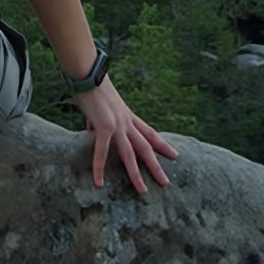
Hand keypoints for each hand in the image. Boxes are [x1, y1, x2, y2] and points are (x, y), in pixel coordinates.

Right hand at [71, 77, 179, 193]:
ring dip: (137, 174)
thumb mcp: (101, 107)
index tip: (175, 155)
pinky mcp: (104, 126)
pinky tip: (99, 182)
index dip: (163, 145)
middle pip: (146, 147)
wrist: (88, 73)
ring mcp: (118, 124)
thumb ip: (99, 121)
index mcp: (128, 116)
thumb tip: (91, 129)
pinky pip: (102, 151)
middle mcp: (127, 121)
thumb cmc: (92, 87)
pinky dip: (100, 168)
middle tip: (166, 182)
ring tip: (143, 190)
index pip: (150, 133)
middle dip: (156, 165)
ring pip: (131, 154)